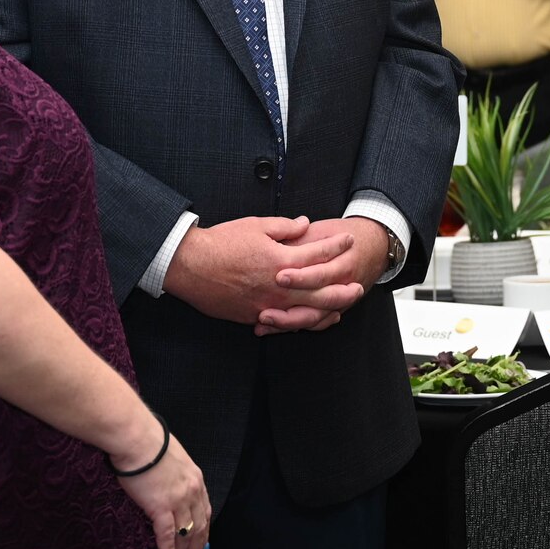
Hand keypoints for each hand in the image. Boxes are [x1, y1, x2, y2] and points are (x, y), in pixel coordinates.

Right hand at [115, 428, 211, 548]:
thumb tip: (167, 480)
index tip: (205, 545)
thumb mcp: (172, 456)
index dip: (205, 530)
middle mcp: (191, 491)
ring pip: (186, 534)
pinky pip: (167, 535)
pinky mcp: (161, 506)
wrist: (136, 438)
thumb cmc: (148, 442)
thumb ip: (175, 473)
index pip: (205, 510)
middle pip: (200, 526)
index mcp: (195, 478)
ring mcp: (178, 500)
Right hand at [163, 216, 363, 328]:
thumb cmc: (221, 243)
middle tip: (358, 286)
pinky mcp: (255, 315)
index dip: (335, 246)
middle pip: (320, 290)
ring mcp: (267, 304)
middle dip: (342, 288)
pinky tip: (311, 320)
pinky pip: (285, 323)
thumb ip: (285, 227)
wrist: (191, 266)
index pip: (317, 253)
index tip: (348, 239)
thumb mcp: (256, 225)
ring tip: (342, 307)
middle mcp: (278, 285)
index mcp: (280, 259)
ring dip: (328, 310)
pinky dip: (302, 322)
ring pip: (306, 312)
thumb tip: (305, 224)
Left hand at [259, 217, 390, 334]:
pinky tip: (276, 327)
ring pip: (317, 318)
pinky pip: (317, 323)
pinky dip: (297, 326)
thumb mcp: (322, 231)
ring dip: (289, 323)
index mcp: (343, 261)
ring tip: (264, 321)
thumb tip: (273, 246)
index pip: (320, 273)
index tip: (278, 277)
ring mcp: (342, 300)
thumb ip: (300, 239)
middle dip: (289, 310)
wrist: (375, 245)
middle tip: (264, 312)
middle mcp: (345, 284)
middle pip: (317, 302)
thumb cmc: (344, 235)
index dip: (299, 277)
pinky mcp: (337, 308)